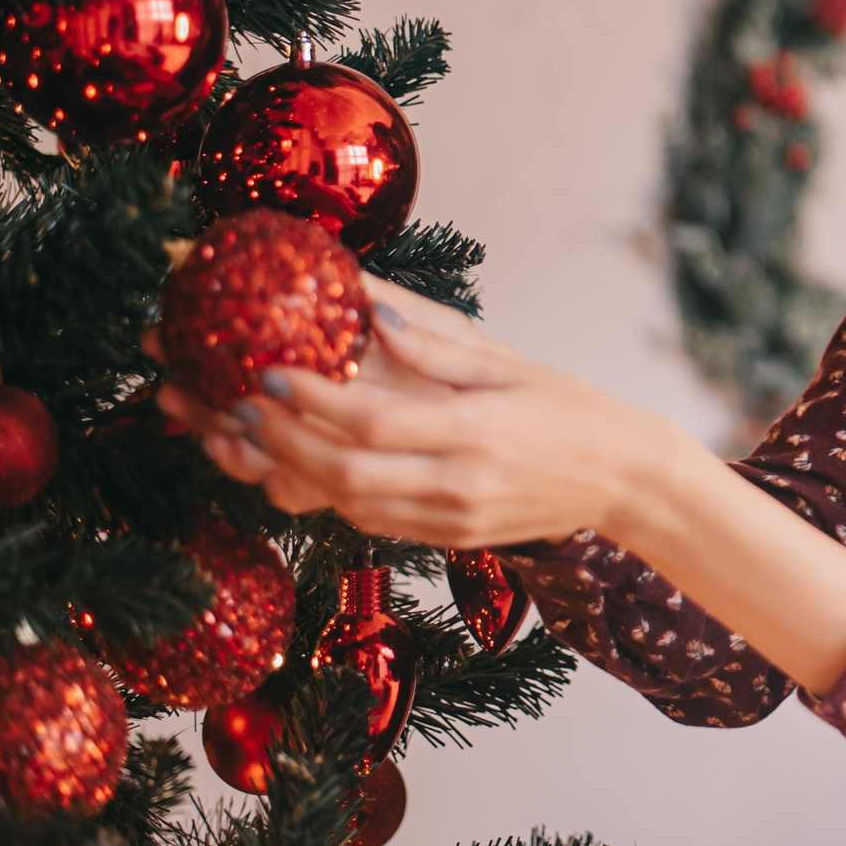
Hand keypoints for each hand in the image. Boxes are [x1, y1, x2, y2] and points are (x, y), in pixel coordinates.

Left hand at [151, 276, 658, 549]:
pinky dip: (318, 493)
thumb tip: (366, 306)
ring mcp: (448, 519)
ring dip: (281, 471)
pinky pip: (365, 520)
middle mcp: (457, 484)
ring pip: (344, 504)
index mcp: (477, 432)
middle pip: (344, 473)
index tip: (265, 374)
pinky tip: (283, 464)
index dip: (313, 402)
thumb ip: (434, 340)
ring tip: (230, 436)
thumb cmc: (567, 407)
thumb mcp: (508, 362)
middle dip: (275, 441)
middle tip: (225, 406)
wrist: (620, 479)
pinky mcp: (442, 539)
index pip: (376, 422)